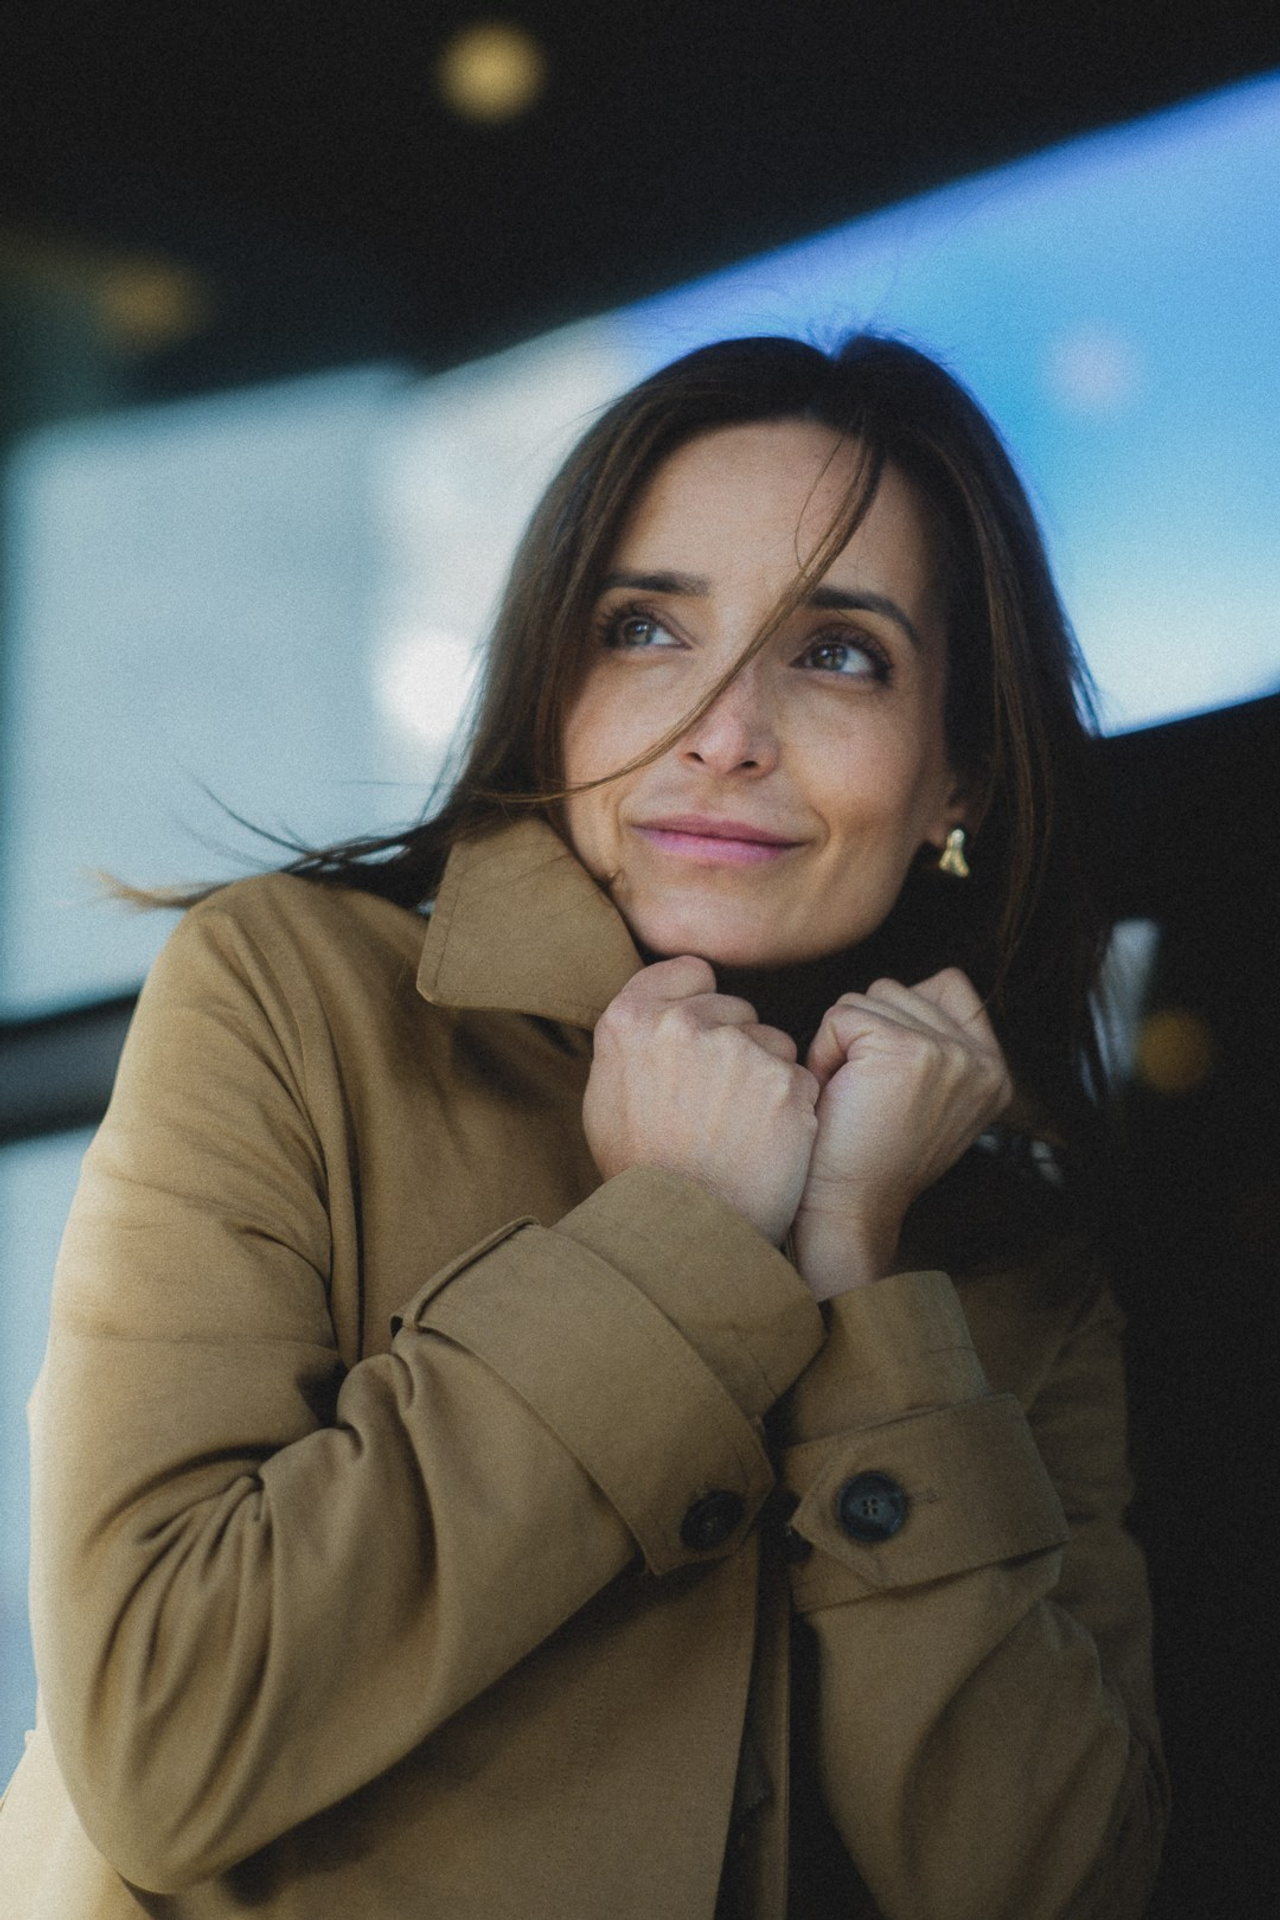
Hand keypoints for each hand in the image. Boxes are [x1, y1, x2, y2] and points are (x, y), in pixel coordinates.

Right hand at [584, 957, 818, 1245]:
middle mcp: (685, 1023)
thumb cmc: (642, 1170)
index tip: (701, 1036)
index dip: (699, 1001)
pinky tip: (766, 1143)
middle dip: (736, 1043)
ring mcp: (740, 1050)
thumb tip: (656, 1011)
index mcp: (630, 1019)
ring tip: (739, 1129)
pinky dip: (792, 1108)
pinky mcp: (786, 1082)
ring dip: (767, 1075)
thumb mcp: (605, 1096)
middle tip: (716, 1103)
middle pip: (736, 1007)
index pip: (689, 971)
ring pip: (774, 1041)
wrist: (683, 1231)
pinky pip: (800, 1078)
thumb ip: (632, 1041)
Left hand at [792, 968, 1011, 1298]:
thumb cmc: (870, 1156)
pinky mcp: (906, 1049)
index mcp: (995, 1072)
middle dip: (863, 1033)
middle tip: (862, 1094)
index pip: (949, 984)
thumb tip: (908, 992)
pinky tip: (835, 1095)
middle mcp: (982, 1061)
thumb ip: (936, 1047)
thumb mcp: (929, 1100)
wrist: (850, 1209)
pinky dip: (823, 1052)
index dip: (899, 1014)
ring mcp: (949, 1053)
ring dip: (841, 1043)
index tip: (885, 1075)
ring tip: (850, 1095)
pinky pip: (841, 1016)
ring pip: (867, 999)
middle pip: (898, 990)